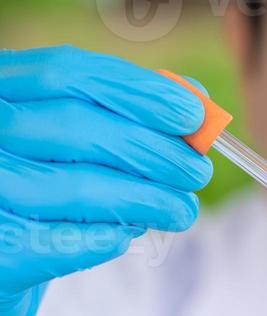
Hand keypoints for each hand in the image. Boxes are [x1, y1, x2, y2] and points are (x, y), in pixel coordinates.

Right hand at [0, 45, 212, 315]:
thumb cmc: (40, 187)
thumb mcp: (73, 140)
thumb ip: (126, 116)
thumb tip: (198, 107)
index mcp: (2, 89)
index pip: (70, 73)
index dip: (138, 92)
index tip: (194, 114)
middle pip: (78, 128)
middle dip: (152, 151)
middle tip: (197, 174)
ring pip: (76, 187)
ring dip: (145, 200)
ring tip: (181, 212)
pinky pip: (60, 241)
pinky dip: (105, 238)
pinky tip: (129, 235)